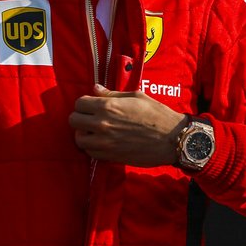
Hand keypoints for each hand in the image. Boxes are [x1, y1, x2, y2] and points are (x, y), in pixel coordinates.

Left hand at [70, 84, 185, 165]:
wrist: (171, 139)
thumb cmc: (157, 114)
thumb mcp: (136, 97)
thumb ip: (112, 94)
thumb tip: (95, 89)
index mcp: (107, 106)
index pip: (79, 103)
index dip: (85, 103)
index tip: (92, 105)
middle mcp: (101, 124)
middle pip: (73, 120)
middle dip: (81, 118)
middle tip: (91, 118)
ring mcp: (104, 143)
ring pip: (78, 139)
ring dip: (84, 134)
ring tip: (95, 132)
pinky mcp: (109, 156)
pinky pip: (90, 152)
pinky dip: (92, 147)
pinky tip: (102, 142)